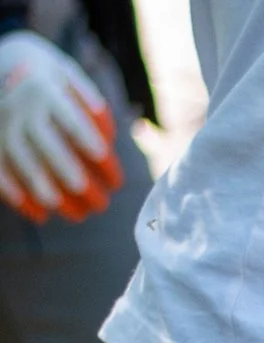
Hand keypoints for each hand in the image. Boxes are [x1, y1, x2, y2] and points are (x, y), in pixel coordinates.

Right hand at [0, 31, 120, 222]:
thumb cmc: (44, 73)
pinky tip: (36, 212)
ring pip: (20, 158)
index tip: (116, 177)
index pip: (73, 123)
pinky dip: (14, 190)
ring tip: (66, 211)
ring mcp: (1, 120)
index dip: (95, 150)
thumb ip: (89, 101)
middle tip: (98, 203)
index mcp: (46, 89)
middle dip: (72, 175)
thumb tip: (109, 135)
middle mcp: (20, 104)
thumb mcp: (66, 73)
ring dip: (42, 187)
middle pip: (47, 144)